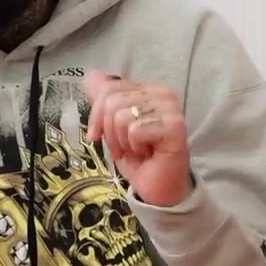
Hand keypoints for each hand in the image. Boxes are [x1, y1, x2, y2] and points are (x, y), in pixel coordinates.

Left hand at [84, 70, 191, 206]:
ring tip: (137, 151)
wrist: (158, 188)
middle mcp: (163, 94)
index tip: (99, 135)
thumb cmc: (139, 159)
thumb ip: (104, 101)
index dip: (97, 116)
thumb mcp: (112, 127)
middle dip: (110, 131)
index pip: (109, 88)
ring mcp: (171, 108)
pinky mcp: (175, 126)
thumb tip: (91, 76)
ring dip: (122, 141)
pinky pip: (135, 129)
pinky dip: (134, 147)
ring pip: (122, 115)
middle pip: (112, 101)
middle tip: (126, 147)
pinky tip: (147, 154)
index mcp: (148, 90)